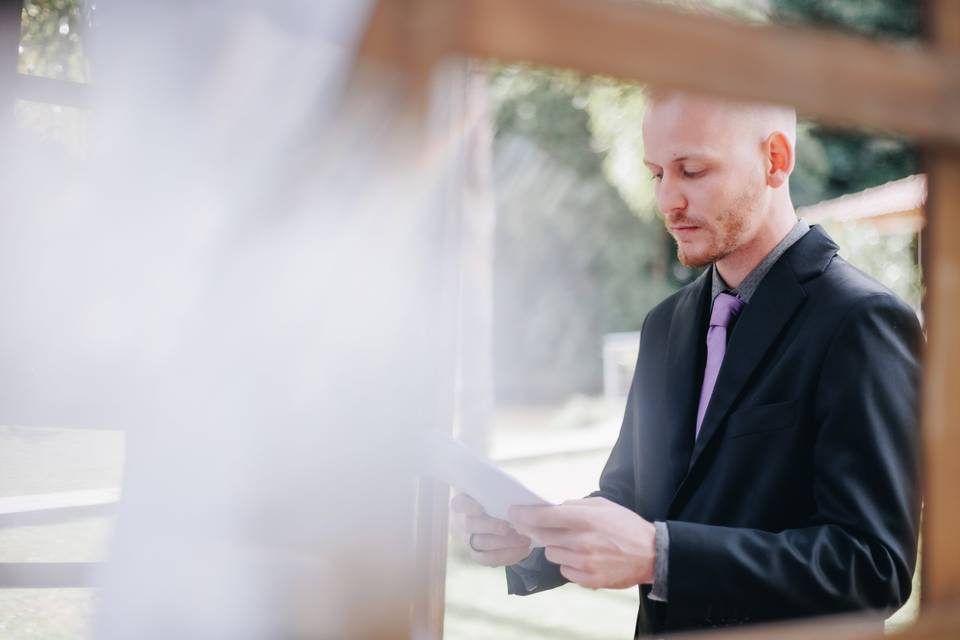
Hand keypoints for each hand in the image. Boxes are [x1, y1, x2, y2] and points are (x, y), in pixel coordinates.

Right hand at [450, 493, 533, 566]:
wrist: (521, 526)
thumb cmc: (514, 505)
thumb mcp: (513, 496)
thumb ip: (510, 495)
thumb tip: (517, 500)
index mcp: (470, 502)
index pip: (459, 503)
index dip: (467, 506)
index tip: (480, 509)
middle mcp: (467, 521)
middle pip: (470, 524)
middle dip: (490, 526)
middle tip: (508, 527)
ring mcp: (471, 539)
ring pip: (480, 543)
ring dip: (503, 542)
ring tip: (524, 539)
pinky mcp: (479, 555)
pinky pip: (488, 558)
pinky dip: (507, 555)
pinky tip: (523, 549)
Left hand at [508, 496, 655, 589]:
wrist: (652, 554)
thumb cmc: (626, 525)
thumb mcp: (602, 505)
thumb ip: (575, 506)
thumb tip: (551, 508)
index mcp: (585, 519)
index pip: (543, 517)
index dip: (524, 515)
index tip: (514, 513)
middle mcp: (582, 541)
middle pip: (543, 536)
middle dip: (537, 530)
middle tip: (540, 527)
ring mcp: (584, 562)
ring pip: (552, 553)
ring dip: (557, 547)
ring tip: (575, 543)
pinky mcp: (588, 579)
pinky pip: (564, 570)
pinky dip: (568, 563)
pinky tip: (583, 557)